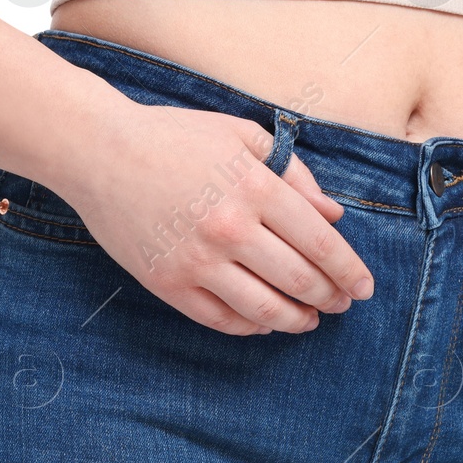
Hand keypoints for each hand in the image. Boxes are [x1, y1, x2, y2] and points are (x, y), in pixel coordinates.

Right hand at [62, 102, 374, 336]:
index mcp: (254, 187)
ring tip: (310, 320)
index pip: (320, 243)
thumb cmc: (174, 137)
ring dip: (296, 320)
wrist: (98, 151)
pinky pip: (221, 319)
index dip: (349, 270)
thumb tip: (333, 215)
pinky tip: (267, 322)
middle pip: (298, 280)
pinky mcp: (168, 283)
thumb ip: (294, 174)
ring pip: (264, 308)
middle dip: (330, 297)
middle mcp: (230, 228)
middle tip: (343, 304)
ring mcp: (196, 261)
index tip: (364, 287)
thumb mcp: (241, 136)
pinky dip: (251, 325)